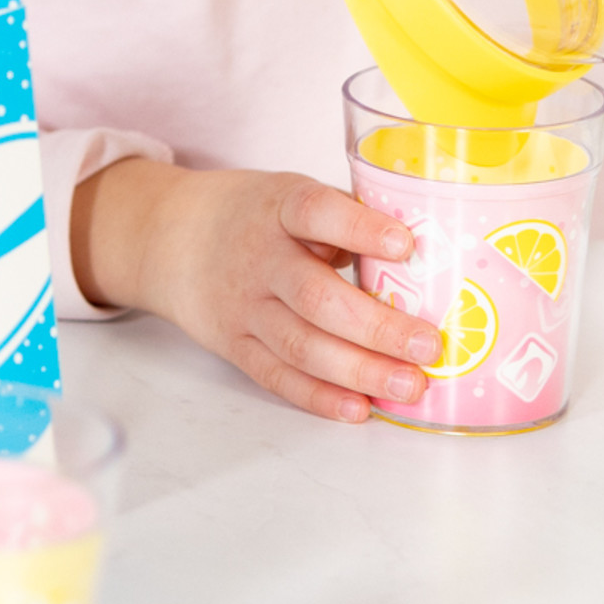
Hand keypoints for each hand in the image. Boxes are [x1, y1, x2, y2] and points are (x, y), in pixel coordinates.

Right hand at [68, 158, 443, 421]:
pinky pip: (278, 377)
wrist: (173, 239)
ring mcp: (244, 307)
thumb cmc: (256, 215)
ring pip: (302, 346)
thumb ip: (347, 220)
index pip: (316, 212)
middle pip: (317, 298)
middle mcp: (260, 259)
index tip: (406, 244)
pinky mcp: (236, 345)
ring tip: (409, 386)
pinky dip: (320, 397)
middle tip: (430, 346)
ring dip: (360, 371)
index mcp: (279, 207)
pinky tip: (360, 408)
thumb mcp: (293, 194)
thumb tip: (429, 252)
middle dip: (378, 327)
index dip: (360, 229)